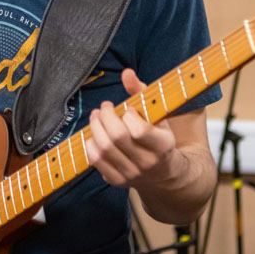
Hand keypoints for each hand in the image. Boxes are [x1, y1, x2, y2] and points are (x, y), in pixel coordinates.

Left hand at [84, 69, 185, 189]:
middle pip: (117, 137)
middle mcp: (148, 163)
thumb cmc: (158, 136)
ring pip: (104, 149)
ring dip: (95, 127)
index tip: (128, 110)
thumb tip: (126, 72)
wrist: (163, 172)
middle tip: (104, 107)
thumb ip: (141, 92)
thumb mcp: (156, 114)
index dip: (129, 115)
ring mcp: (131, 174)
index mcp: (163, 146)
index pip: (139, 131)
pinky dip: (91, 144)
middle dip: (106, 116)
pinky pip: (96, 161)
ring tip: (96, 116)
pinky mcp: (117, 181)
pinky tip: (95, 134)